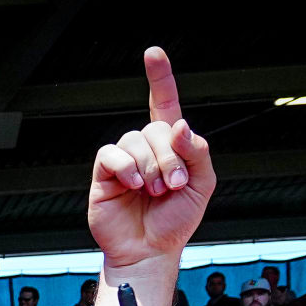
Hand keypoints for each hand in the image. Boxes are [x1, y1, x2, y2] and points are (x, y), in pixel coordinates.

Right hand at [88, 47, 217, 269]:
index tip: (153, 54)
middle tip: (173, 187)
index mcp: (170, 146)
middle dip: (170, 157)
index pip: (164, 104)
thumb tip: (178, 126)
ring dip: (151, 167)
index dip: (160, 78)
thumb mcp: (201, 185)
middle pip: (157, 128)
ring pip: (135, 139)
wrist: (151, 251)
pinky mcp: (104, 172)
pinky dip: (127, 167)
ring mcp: (124, 159)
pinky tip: (134, 185)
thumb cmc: (176, 221)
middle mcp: (146, 148)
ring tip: (154, 192)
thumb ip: (196, 152)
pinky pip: (112, 153)